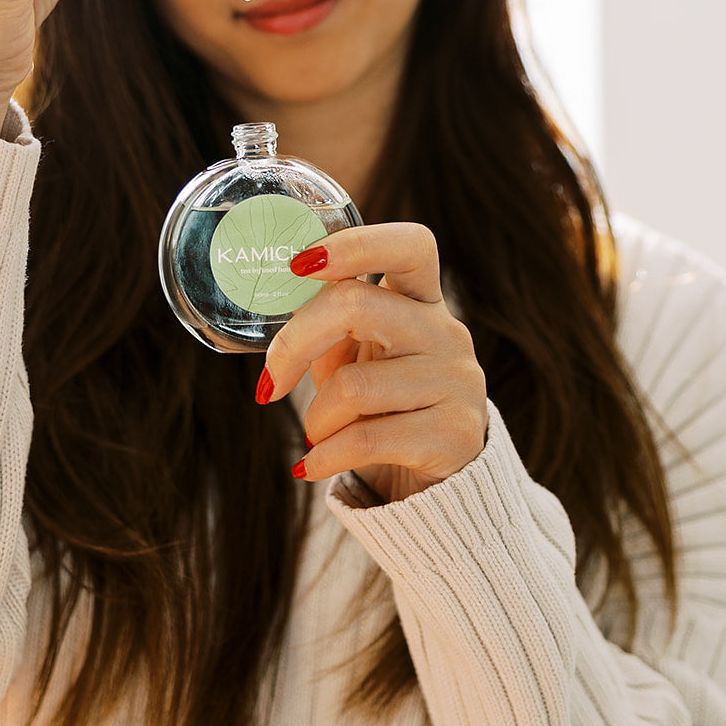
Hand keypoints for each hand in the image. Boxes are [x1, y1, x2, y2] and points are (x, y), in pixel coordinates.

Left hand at [258, 223, 488, 502]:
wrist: (442, 480)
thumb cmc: (385, 405)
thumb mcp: (358, 356)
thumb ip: (327, 324)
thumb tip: (270, 300)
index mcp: (422, 300)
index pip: (409, 245)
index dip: (354, 245)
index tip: (298, 265)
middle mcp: (446, 331)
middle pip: (357, 305)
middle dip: (295, 343)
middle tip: (269, 384)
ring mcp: (457, 381)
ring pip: (354, 385)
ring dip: (315, 419)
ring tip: (317, 435)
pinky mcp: (454, 434)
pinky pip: (365, 439)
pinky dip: (324, 456)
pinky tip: (311, 465)